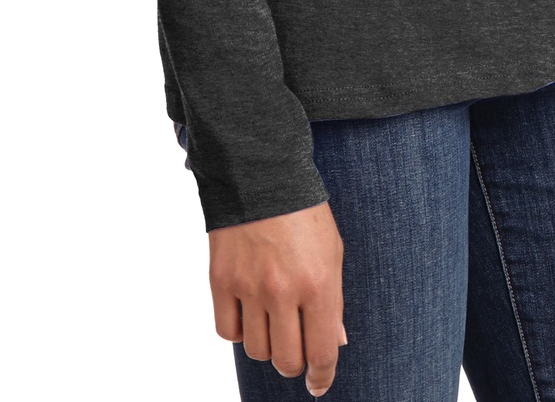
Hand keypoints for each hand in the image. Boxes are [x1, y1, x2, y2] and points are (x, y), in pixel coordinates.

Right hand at [209, 199, 347, 395]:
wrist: (261, 174)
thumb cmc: (304, 213)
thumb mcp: (332, 252)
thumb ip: (333, 301)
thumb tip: (334, 343)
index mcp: (318, 283)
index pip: (322, 351)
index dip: (321, 376)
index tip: (317, 384)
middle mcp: (283, 290)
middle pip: (286, 360)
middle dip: (294, 364)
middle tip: (296, 350)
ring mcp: (249, 287)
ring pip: (256, 350)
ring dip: (267, 344)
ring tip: (273, 321)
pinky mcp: (221, 280)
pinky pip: (227, 332)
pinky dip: (238, 330)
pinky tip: (248, 312)